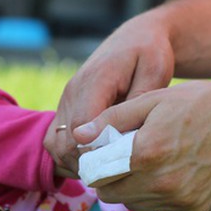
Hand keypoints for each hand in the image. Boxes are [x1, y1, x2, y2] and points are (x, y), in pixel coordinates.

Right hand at [45, 14, 174, 175]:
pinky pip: (55, 140)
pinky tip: (96, 159)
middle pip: (64, 142)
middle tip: (117, 172)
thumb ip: (139, 100)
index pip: (79, 127)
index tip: (118, 164)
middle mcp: (73, 91)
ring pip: (55, 145)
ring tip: (105, 168)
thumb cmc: (151, 53)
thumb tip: (124, 131)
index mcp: (94, 81)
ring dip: (75, 162)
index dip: (94, 153)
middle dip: (87, 163)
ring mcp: (66, 100)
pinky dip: (70, 155)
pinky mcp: (66, 107)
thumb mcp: (156, 70)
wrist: (136, 38)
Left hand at [72, 78, 210, 210]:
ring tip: (150, 160)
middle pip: (113, 195)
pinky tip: (172, 169)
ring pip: (135, 204)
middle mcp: (161, 184)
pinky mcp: (195, 209)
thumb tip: (77, 137)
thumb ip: (110, 120)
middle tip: (123, 158)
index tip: (100, 156)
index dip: (95, 167)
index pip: (98, 177)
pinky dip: (158, 193)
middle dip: (111, 179)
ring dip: (133, 188)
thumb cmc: (197, 104)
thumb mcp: (150, 102)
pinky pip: (161, 208)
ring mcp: (180, 200)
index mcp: (145, 155)